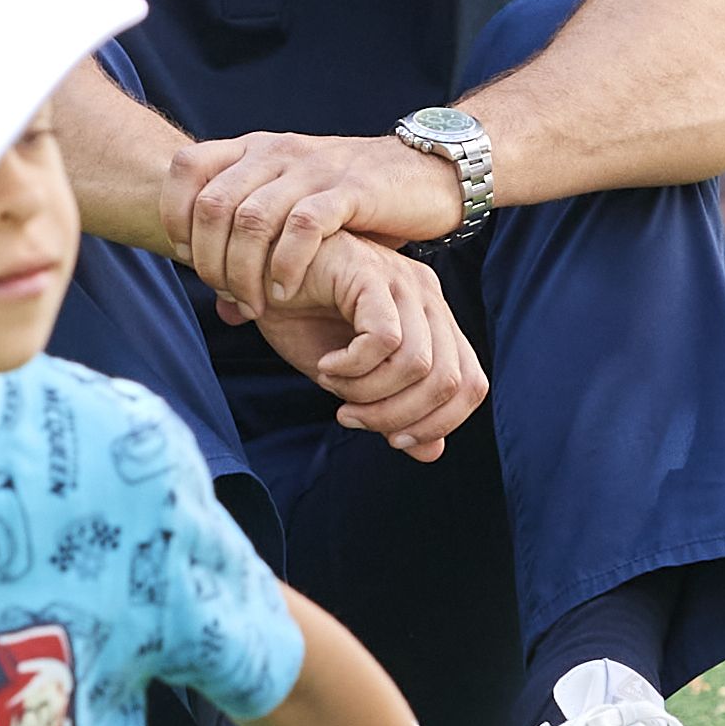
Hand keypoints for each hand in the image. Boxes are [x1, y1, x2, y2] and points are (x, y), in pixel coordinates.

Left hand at [167, 129, 468, 312]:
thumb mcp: (299, 217)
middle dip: (209, 260)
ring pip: (251, 218)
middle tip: (226, 295)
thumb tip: (223, 313)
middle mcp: (278, 151)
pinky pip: (302, 226)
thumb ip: (257, 260)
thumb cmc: (357, 205)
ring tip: (255, 303)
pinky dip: (286, 265)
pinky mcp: (349, 189)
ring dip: (244, 271)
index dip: (175, 215)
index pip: (187, 167)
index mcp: (257, 148)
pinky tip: (287, 292)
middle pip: (213, 204)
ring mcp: (313, 168)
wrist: (427, 174)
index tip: (187, 257)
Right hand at [236, 235, 487, 460]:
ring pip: (417, 364)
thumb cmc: (302, 320)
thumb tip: (432, 451)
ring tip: (332, 385)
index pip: (470, 384)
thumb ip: (393, 410)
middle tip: (350, 417)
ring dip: (369, 393)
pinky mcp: (371, 273)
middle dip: (398, 416)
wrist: (254, 274)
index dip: (438, 423)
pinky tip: (325, 365)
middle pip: (449, 381)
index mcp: (433, 320)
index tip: (391, 439)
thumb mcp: (352, 379)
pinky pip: (384, 339)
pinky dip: (353, 367)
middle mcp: (428, 296)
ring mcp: (402, 280)